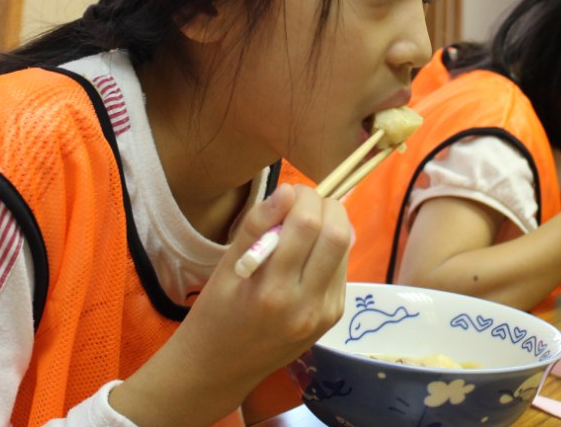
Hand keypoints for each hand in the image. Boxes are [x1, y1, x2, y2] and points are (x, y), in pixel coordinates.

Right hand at [111, 184, 350, 425]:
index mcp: (272, 290)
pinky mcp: (333, 317)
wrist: (220, 369)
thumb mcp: (226, 267)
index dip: (304, 196)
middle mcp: (306, 305)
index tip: (290, 192)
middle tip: (303, 204)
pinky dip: (330, 250)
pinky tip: (307, 254)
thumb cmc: (215, 314)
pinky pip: (342, 268)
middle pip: (338, 234)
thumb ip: (258, 226)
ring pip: (345, 248)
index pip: (308, 224)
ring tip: (303, 227)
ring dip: (331, 225)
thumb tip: (289, 190)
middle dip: (326, 206)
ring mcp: (324, 314)